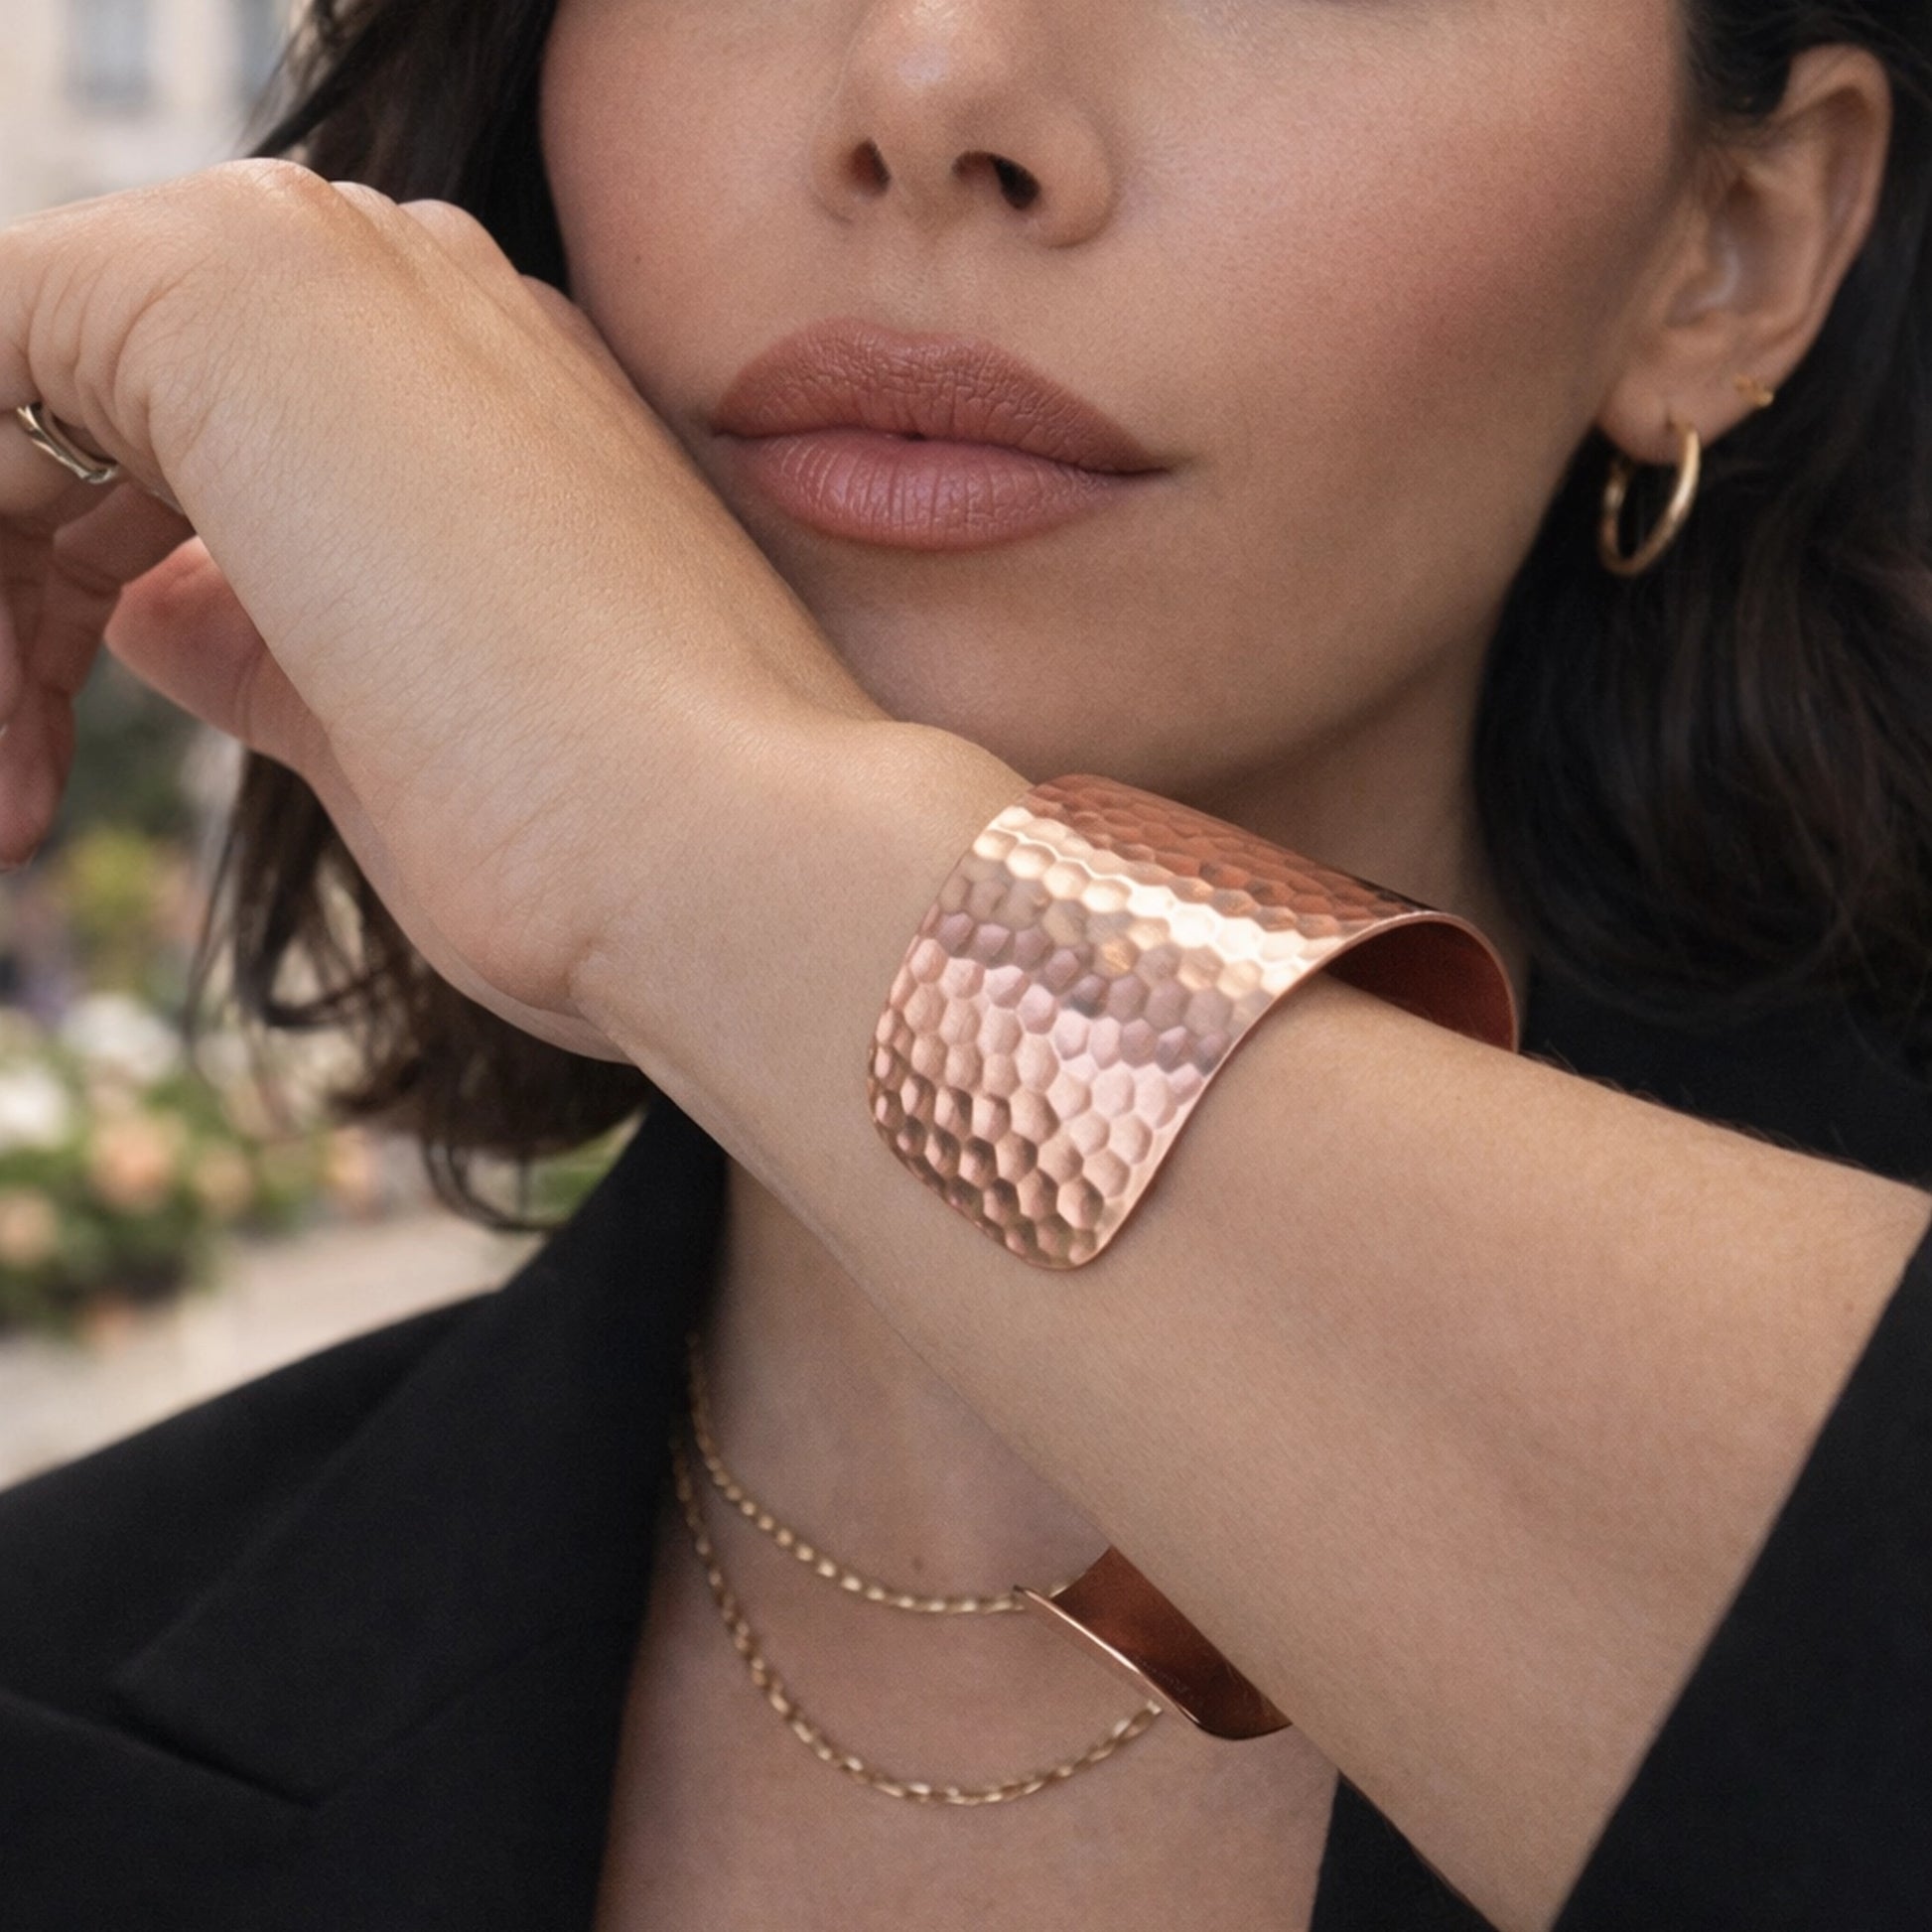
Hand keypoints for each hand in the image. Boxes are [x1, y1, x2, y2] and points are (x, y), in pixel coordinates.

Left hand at [0, 160, 880, 1058]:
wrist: (744, 862)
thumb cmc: (627, 863)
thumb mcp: (409, 751)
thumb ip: (280, 650)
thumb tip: (158, 606)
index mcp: (499, 405)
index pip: (217, 451)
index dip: (85, 601)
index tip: (43, 780)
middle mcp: (426, 310)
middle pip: (114, 403)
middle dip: (15, 591)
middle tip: (8, 794)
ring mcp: (345, 286)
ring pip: (43, 368)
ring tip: (4, 784)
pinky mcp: (235, 297)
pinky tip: (3, 696)